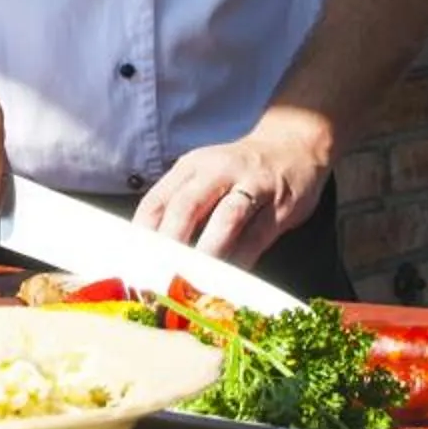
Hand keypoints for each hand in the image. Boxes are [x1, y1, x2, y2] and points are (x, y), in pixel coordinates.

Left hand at [133, 109, 333, 267]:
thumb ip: (178, 209)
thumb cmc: (238, 172)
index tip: (133, 266)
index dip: (142, 236)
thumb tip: (148, 254)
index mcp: (190, 167)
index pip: (157, 201)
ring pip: (225, 219)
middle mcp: (218, 171)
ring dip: (207, 253)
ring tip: (193, 281)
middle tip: (159, 278)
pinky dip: (241, 260)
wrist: (294, 147)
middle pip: (186, 207)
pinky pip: (257, 236)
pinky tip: (229, 280)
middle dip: (170, 245)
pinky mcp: (280, 205)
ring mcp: (252, 185)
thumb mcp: (203, 177)